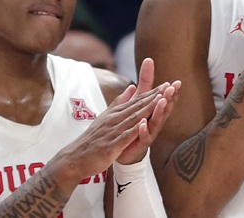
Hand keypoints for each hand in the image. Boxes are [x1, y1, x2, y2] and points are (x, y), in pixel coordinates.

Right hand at [50, 84, 169, 182]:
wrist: (75, 158)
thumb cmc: (93, 139)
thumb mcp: (106, 116)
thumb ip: (120, 102)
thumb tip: (131, 87)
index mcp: (115, 113)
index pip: (137, 101)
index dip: (152, 93)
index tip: (166, 84)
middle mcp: (115, 119)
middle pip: (137, 106)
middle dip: (154, 96)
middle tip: (169, 86)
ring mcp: (113, 131)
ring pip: (134, 118)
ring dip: (148, 108)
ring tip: (161, 99)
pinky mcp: (111, 145)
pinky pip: (125, 136)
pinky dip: (135, 129)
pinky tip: (145, 124)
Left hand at [115, 58, 180, 164]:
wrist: (123, 148)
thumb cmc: (134, 122)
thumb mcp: (139, 98)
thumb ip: (145, 81)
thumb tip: (149, 60)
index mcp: (154, 110)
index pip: (164, 99)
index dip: (170, 92)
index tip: (177, 82)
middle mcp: (154, 121)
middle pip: (163, 109)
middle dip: (168, 98)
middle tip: (172, 88)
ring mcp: (148, 133)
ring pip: (156, 122)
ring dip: (159, 111)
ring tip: (161, 101)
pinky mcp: (139, 143)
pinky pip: (143, 137)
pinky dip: (143, 130)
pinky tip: (142, 123)